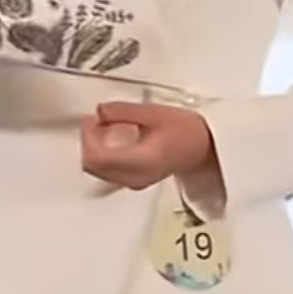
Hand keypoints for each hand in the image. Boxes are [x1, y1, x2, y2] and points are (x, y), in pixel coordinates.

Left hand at [81, 101, 214, 190]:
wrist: (204, 148)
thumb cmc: (185, 130)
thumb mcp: (154, 113)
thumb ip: (123, 111)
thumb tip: (100, 111)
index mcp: (140, 162)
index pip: (98, 158)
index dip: (88, 137)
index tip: (93, 119)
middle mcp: (134, 178)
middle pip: (93, 167)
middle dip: (89, 141)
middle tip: (96, 120)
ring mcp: (133, 183)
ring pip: (98, 171)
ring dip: (95, 148)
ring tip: (105, 127)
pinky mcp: (134, 182)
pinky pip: (107, 173)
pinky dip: (103, 156)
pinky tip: (112, 140)